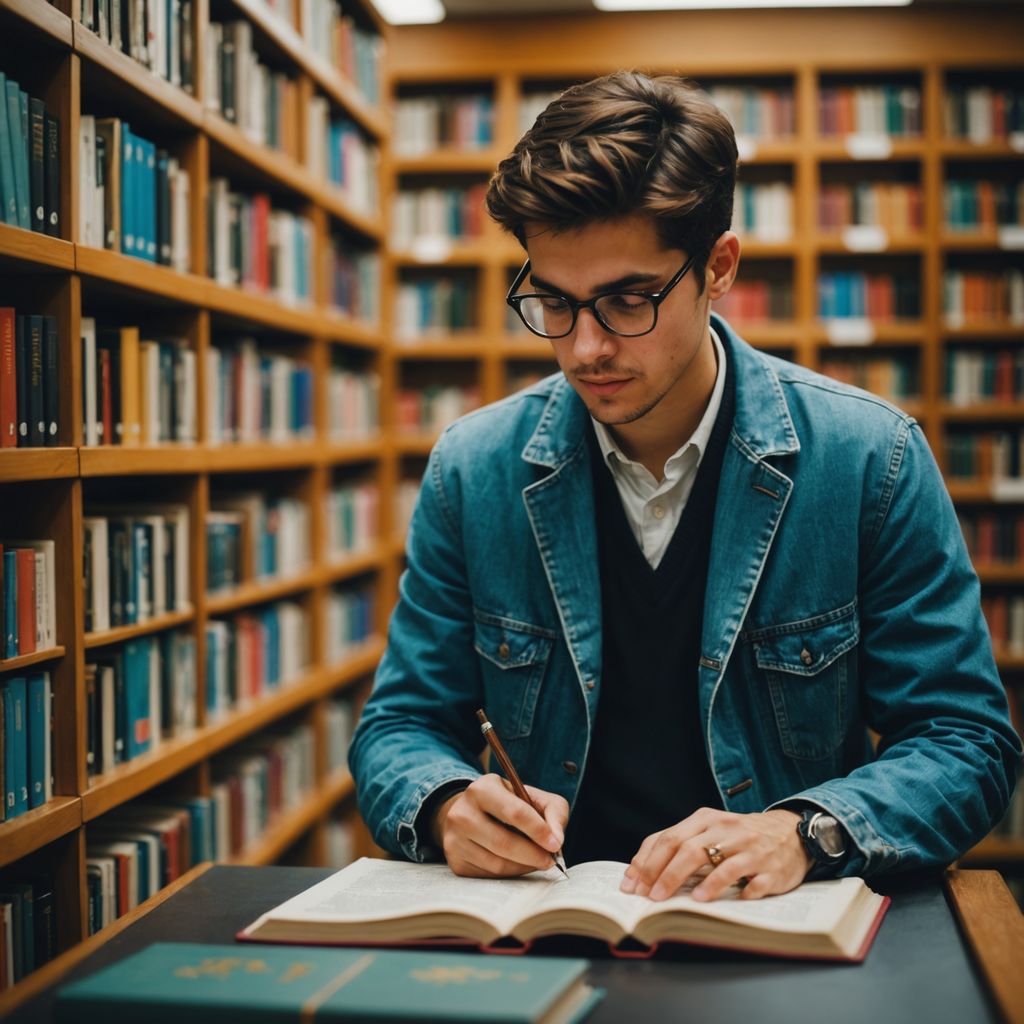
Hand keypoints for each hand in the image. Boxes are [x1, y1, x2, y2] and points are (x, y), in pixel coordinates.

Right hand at [433, 773, 568, 877]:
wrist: (473, 813)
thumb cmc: (510, 805)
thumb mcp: (533, 797)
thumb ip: (554, 811)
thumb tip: (557, 839)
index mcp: (483, 788)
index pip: (514, 812)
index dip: (538, 831)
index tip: (556, 844)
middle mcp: (462, 812)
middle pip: (504, 843)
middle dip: (533, 855)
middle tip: (550, 860)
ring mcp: (454, 838)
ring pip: (497, 863)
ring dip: (523, 867)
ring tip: (537, 861)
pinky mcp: (454, 861)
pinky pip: (488, 876)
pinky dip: (509, 874)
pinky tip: (518, 865)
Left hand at [620, 807, 811, 901]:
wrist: (790, 832)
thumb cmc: (739, 836)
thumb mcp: (710, 830)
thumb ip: (680, 845)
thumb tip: (642, 872)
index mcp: (705, 819)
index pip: (669, 837)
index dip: (647, 861)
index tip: (631, 883)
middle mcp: (725, 830)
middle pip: (689, 849)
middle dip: (665, 874)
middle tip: (651, 897)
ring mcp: (749, 848)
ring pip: (719, 863)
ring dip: (700, 883)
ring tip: (686, 901)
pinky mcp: (769, 868)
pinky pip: (751, 881)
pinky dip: (735, 892)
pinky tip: (721, 902)